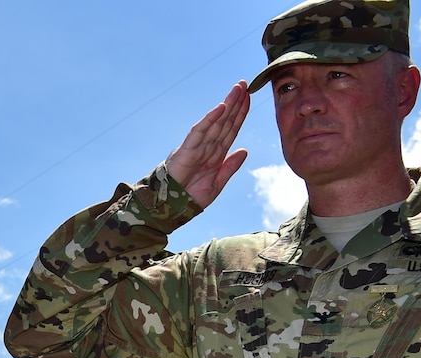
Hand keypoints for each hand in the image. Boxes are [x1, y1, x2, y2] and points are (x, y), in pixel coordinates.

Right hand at [166, 81, 250, 208]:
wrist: (171, 210)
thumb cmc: (190, 198)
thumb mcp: (217, 184)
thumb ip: (230, 167)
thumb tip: (244, 150)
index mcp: (215, 155)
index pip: (230, 129)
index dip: (240, 114)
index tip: (249, 98)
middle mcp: (207, 147)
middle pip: (225, 121)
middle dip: (236, 103)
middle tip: (245, 84)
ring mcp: (197, 147)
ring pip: (215, 122)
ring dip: (227, 105)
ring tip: (238, 89)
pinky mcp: (186, 150)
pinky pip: (199, 132)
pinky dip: (210, 119)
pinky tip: (221, 107)